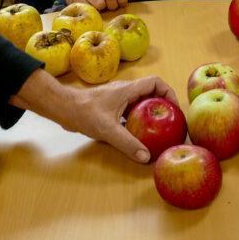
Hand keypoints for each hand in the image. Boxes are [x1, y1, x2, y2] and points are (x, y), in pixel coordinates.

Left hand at [18, 73, 177, 162]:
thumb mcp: (108, 130)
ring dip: (149, 114)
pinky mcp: (111, 108)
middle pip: (151, 93)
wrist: (63, 108)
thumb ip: (127, 143)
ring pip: (140, 104)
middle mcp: (125, 91)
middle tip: (169, 123)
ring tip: (157, 131)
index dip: (169, 93)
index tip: (175, 109)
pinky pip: (130, 112)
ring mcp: (118, 99)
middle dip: (162, 106)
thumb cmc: (84, 113)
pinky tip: (136, 136)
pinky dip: (137, 121)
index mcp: (128, 90)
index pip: (156, 83)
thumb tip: (146, 157)